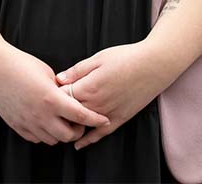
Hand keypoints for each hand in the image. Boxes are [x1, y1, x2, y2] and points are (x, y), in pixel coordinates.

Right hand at [0, 44, 108, 144]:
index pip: (81, 116)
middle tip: (78, 121)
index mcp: (51, 99)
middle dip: (77, 130)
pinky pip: (36, 138)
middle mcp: (40, 115)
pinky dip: (44, 133)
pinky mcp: (16, 124)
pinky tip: (43, 122)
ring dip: (60, 133)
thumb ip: (60, 88)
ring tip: (59, 121)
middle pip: (68, 135)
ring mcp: (27, 121)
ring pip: (52, 140)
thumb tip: (68, 97)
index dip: (96, 119)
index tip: (103, 119)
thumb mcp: (46, 72)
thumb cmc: (18, 63)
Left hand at [57, 41, 175, 149]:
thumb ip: (76, 71)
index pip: (61, 96)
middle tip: (50, 106)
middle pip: (70, 112)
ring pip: (83, 124)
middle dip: (59, 109)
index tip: (47, 89)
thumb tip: (59, 79)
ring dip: (71, 123)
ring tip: (59, 122)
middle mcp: (97, 104)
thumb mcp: (97, 59)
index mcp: (88, 87)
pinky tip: (79, 144)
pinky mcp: (121, 118)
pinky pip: (102, 133)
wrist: (154, 66)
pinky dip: (89, 139)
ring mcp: (109, 113)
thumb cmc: (125, 58)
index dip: (53, 93)